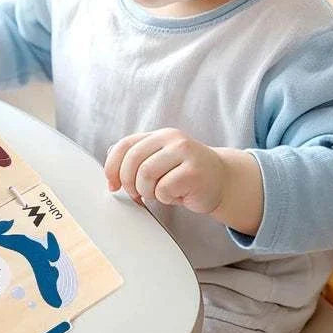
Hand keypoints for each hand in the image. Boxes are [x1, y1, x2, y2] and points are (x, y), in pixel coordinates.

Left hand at [104, 128, 225, 213]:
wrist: (222, 181)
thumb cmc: (186, 174)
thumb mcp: (160, 161)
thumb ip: (138, 157)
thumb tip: (110, 162)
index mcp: (159, 135)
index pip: (125, 145)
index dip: (112, 167)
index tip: (112, 185)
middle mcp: (172, 139)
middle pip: (133, 161)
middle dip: (129, 183)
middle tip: (137, 194)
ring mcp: (185, 153)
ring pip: (146, 175)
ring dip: (147, 192)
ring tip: (158, 194)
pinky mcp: (194, 172)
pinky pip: (164, 189)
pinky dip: (164, 198)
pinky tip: (175, 195)